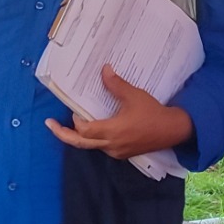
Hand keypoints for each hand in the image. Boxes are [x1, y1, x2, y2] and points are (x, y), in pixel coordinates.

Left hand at [46, 65, 193, 159]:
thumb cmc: (154, 113)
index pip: (83, 129)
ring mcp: (117, 151)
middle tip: (49, 125)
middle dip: (63, 134)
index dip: (75, 120)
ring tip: (74, 125)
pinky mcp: (124, 153)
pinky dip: (95, 139)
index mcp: (112, 131)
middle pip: (80, 143)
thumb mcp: (134, 96)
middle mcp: (111, 145)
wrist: (174, 130)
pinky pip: (104, 147)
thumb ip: (116, 85)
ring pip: (92, 146)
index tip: (74, 111)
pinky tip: (97, 129)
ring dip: (82, 136)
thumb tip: (104, 70)